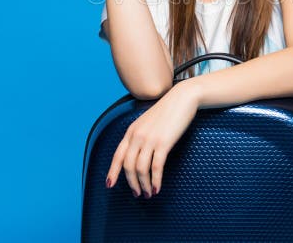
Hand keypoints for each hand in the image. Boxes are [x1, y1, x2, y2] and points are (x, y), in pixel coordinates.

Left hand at [106, 82, 198, 198]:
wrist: (183, 98)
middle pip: (128, 166)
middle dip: (132, 183)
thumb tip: (139, 153)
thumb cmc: (169, 110)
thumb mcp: (148, 122)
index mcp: (131, 131)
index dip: (112, 172)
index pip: (117, 155)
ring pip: (141, 169)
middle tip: (138, 194)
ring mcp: (149, 139)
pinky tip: (157, 188)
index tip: (110, 184)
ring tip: (149, 194)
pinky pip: (156, 167)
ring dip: (144, 185)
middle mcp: (137, 136)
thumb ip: (141, 135)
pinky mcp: (163, 143)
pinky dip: (156, 180)